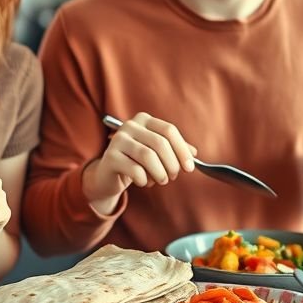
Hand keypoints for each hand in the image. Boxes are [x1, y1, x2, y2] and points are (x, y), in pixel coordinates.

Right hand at [82, 112, 197, 202]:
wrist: (108, 175)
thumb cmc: (136, 162)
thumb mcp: (156, 153)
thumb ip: (174, 150)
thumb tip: (194, 154)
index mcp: (144, 120)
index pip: (169, 130)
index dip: (182, 150)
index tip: (189, 168)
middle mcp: (129, 125)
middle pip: (160, 143)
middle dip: (172, 164)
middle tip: (172, 177)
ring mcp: (118, 140)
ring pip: (148, 156)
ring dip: (160, 173)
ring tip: (160, 181)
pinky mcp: (110, 157)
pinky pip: (135, 170)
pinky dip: (144, 180)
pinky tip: (143, 182)